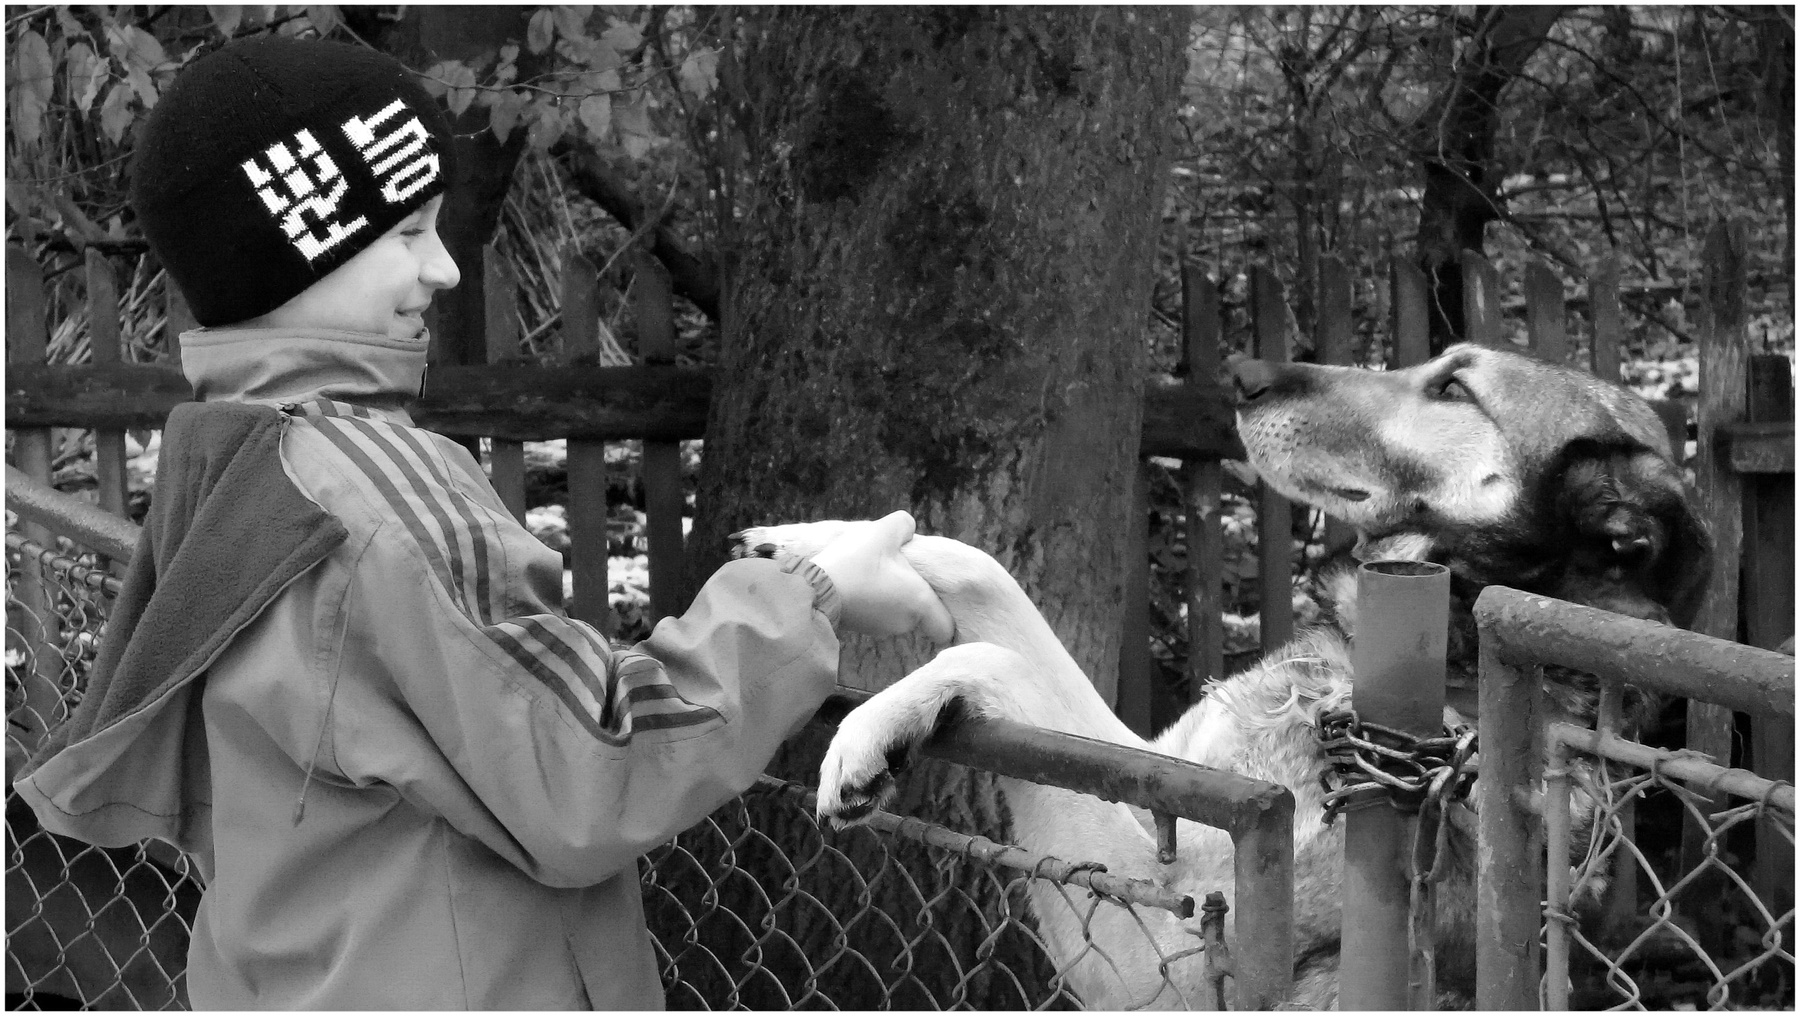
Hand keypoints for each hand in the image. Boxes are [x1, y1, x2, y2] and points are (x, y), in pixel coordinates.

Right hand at [808, 511, 954, 643]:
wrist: (811, 590)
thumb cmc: (853, 563)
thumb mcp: (882, 532)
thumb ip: (903, 525)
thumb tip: (908, 529)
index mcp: (919, 603)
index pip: (945, 628)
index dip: (948, 613)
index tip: (938, 592)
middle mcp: (905, 622)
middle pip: (922, 612)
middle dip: (914, 590)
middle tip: (898, 566)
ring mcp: (882, 628)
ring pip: (899, 611)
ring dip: (893, 594)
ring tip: (874, 570)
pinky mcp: (862, 628)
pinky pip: (879, 613)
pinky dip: (874, 599)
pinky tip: (860, 580)